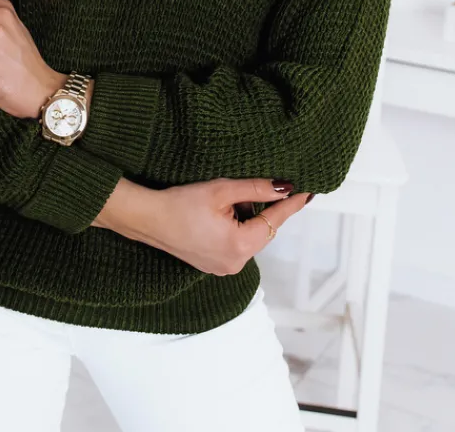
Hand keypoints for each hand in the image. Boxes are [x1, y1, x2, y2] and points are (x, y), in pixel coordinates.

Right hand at [98, 177, 311, 274]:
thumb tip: (285, 187)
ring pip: (249, 237)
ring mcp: (223, 267)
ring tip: (227, 201)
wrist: (147, 218)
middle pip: (262, 230)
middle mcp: (235, 263)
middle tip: (256, 188)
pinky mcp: (213, 264)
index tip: (307, 191)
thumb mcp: (221, 191)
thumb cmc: (180, 203)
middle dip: (262, 208)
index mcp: (240, 246)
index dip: (291, 204)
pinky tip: (221, 214)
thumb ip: (256, 189)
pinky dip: (236, 228)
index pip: (275, 220)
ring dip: (247, 218)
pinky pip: (236, 244)